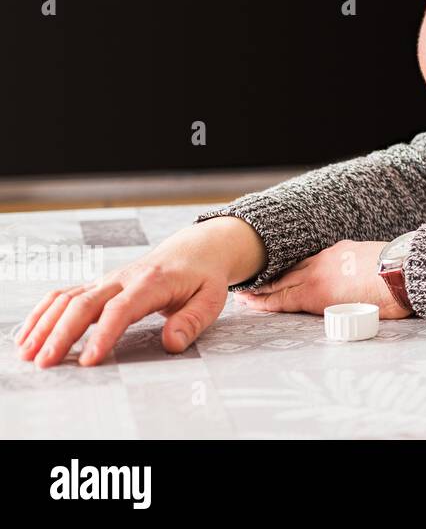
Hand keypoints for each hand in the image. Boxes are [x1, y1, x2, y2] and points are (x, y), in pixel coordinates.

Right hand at [13, 215, 263, 368]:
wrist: (195, 250)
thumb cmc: (203, 278)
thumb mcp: (211, 299)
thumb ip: (192, 321)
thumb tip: (171, 343)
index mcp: (153, 282)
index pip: (122, 309)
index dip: (103, 334)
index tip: (89, 360)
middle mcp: (124, 278)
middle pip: (85, 304)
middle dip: (62, 334)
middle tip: (46, 363)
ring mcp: (107, 280)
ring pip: (68, 298)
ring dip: (45, 324)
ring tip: (26, 353)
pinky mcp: (98, 285)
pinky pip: (64, 295)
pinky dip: (43, 313)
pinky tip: (28, 335)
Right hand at [235, 240, 412, 319]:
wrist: (405, 270)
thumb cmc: (386, 300)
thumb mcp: (356, 317)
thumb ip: (336, 313)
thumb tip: (333, 318)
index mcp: (317, 293)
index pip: (282, 298)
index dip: (262, 301)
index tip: (245, 301)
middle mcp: (318, 272)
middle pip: (284, 281)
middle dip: (263, 288)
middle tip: (244, 291)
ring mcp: (330, 257)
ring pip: (299, 266)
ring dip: (282, 273)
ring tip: (267, 278)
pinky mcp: (344, 247)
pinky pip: (316, 256)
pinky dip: (303, 263)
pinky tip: (302, 265)